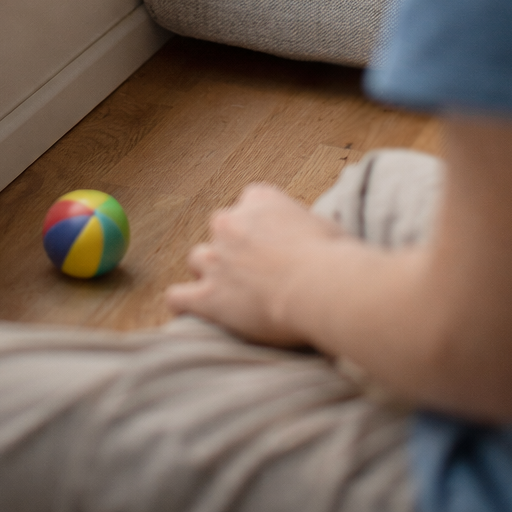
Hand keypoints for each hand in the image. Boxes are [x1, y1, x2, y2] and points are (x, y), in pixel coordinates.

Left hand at [165, 183, 340, 346]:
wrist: (321, 286)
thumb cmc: (333, 257)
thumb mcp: (323, 224)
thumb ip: (304, 225)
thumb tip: (312, 236)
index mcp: (259, 200)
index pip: (249, 202)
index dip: (260, 226)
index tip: (273, 244)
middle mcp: (231, 223)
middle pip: (220, 228)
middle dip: (232, 248)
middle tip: (257, 272)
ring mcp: (216, 259)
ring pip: (197, 259)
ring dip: (209, 274)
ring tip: (231, 294)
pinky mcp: (208, 296)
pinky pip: (178, 297)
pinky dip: (184, 304)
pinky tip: (194, 312)